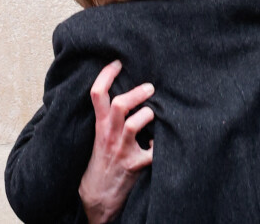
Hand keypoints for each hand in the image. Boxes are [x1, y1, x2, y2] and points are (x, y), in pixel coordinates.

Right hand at [79, 60, 154, 223]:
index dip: (106, 74)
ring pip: (136, 124)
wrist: (97, 197)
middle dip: (137, 92)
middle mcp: (110, 135)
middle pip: (120, 105)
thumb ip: (109, 114)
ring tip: (154, 115)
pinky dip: (161, 144)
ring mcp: (122, 150)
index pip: (97, 94)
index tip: (118, 62)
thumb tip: (128, 87)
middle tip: (150, 87)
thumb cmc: (102, 158)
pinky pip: (153, 150)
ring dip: (149, 115)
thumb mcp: (100, 133)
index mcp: (100, 125)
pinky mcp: (135, 165)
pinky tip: (162, 142)